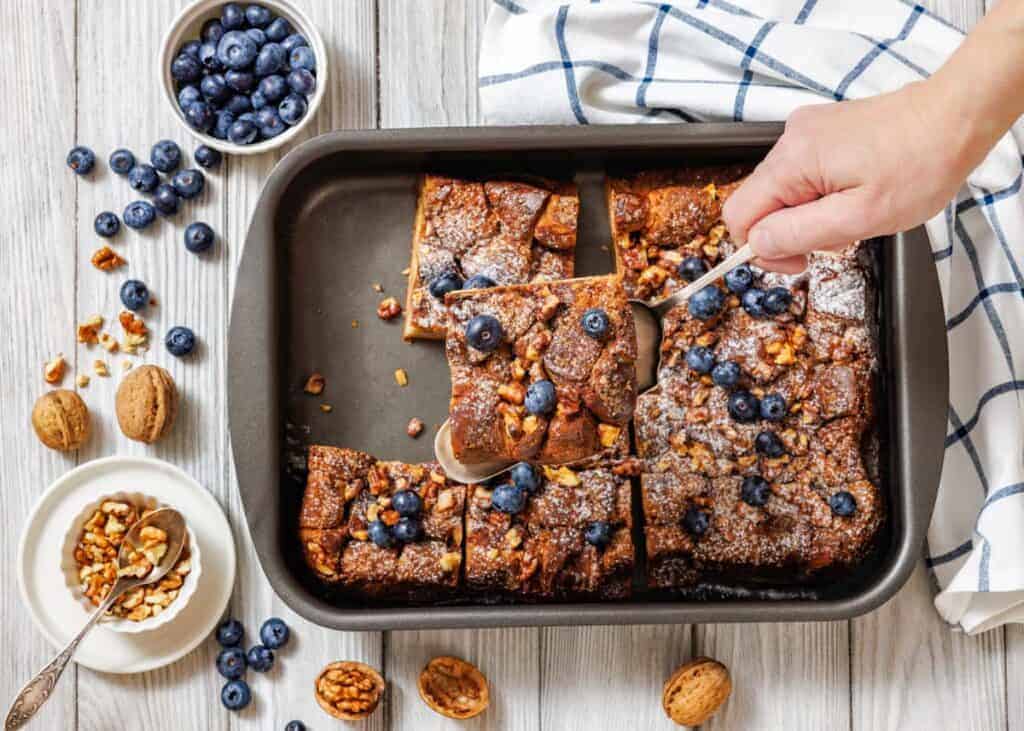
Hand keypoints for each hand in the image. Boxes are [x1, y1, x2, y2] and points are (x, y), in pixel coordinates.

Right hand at [722, 81, 970, 272]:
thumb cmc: (920, 164)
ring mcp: (805, 131)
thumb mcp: (859, 217)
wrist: (956, 116)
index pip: (738, 216)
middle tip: (836, 238)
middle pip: (759, 203)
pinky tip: (855, 193)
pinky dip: (821, 193)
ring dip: (808, 213)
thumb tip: (757, 244)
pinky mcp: (822, 130)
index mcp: (792, 161)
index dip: (760, 249)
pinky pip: (802, 173)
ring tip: (854, 212)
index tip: (798, 260)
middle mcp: (790, 139)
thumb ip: (798, 233)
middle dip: (790, 231)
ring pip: (782, 191)